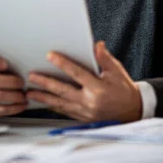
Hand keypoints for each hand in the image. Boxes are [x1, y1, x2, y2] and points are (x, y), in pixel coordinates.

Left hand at [26, 41, 141, 122]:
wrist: (132, 111)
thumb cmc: (123, 89)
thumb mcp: (116, 71)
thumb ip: (104, 58)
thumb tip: (97, 45)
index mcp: (98, 89)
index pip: (77, 74)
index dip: (63, 64)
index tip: (50, 56)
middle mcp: (90, 102)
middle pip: (63, 91)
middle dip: (46, 83)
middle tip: (32, 76)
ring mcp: (85, 112)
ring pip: (60, 104)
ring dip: (44, 98)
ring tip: (30, 93)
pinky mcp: (83, 118)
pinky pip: (64, 111)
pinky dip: (52, 106)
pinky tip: (43, 102)